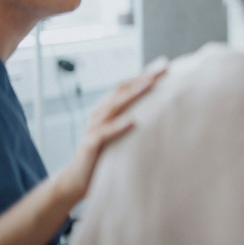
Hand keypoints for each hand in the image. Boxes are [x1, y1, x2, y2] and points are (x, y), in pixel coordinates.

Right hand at [56, 59, 167, 201]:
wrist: (77, 181)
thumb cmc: (106, 156)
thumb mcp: (123, 135)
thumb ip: (137, 121)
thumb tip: (164, 113)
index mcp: (109, 109)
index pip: (128, 86)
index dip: (145, 74)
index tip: (165, 63)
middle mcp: (101, 113)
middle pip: (123, 90)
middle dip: (144, 77)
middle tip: (164, 67)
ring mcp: (94, 127)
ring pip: (114, 106)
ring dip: (133, 93)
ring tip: (151, 83)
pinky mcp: (90, 144)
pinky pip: (103, 133)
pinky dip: (117, 126)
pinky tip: (132, 121)